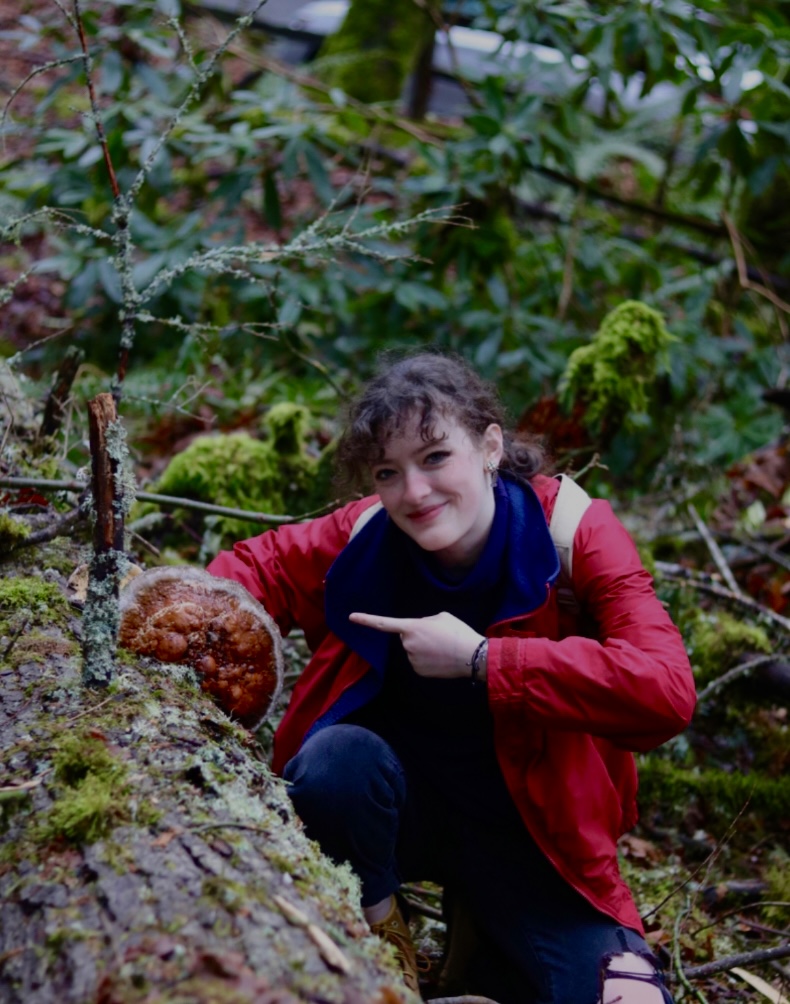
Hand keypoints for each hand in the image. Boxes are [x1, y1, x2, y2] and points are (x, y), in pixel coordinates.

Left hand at [349, 610, 484, 678]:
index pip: (384, 623)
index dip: (366, 619)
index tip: (351, 617)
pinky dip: (427, 660)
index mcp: (411, 627)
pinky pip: (418, 662)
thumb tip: (420, 629)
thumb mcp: (441, 617)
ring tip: (442, 647)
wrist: (472, 656)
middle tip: (438, 636)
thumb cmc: (458, 633)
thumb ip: (424, 621)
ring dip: (424, 648)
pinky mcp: (418, 671)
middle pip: (406, 637)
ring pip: (413, 650)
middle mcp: (407, 644)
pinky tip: (441, 658)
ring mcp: (412, 659)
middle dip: (417, 635)